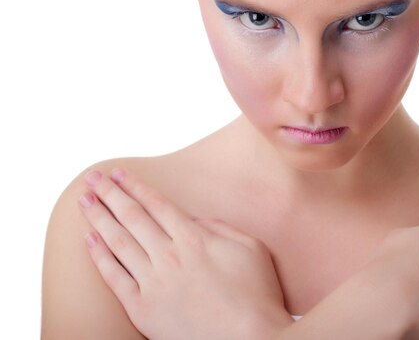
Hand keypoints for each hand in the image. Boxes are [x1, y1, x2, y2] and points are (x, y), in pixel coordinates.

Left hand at [77, 168, 293, 339]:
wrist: (251, 339)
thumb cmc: (257, 293)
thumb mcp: (251, 247)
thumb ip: (220, 227)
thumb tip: (191, 219)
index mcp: (195, 239)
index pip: (157, 205)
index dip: (135, 186)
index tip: (119, 173)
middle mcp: (170, 256)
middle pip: (132, 217)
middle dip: (110, 193)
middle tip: (92, 178)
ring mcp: (154, 283)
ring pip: (118, 242)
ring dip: (99, 218)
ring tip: (84, 201)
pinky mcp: (143, 309)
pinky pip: (114, 278)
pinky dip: (100, 257)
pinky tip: (90, 241)